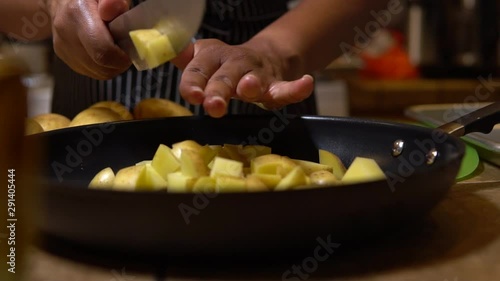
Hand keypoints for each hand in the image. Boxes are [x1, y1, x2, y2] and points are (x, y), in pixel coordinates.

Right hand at [46, 0, 130, 79]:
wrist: (62, 1)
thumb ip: (112, 0)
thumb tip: (112, 10)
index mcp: (78, 14)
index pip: (102, 51)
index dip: (121, 57)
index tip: (130, 50)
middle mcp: (67, 33)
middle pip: (101, 65)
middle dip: (119, 63)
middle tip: (125, 51)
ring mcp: (63, 48)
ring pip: (97, 73)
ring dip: (112, 67)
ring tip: (115, 50)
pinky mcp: (64, 57)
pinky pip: (91, 72)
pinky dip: (103, 67)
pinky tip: (104, 53)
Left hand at [175, 39, 313, 117]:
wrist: (263, 56)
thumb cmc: (226, 66)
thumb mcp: (204, 60)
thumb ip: (187, 61)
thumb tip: (167, 52)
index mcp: (213, 57)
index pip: (199, 68)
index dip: (194, 81)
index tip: (190, 95)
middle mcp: (235, 63)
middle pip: (226, 76)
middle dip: (219, 89)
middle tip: (213, 105)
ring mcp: (257, 73)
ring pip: (254, 80)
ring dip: (252, 84)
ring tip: (249, 88)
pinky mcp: (277, 84)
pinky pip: (288, 88)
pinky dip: (297, 88)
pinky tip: (305, 84)